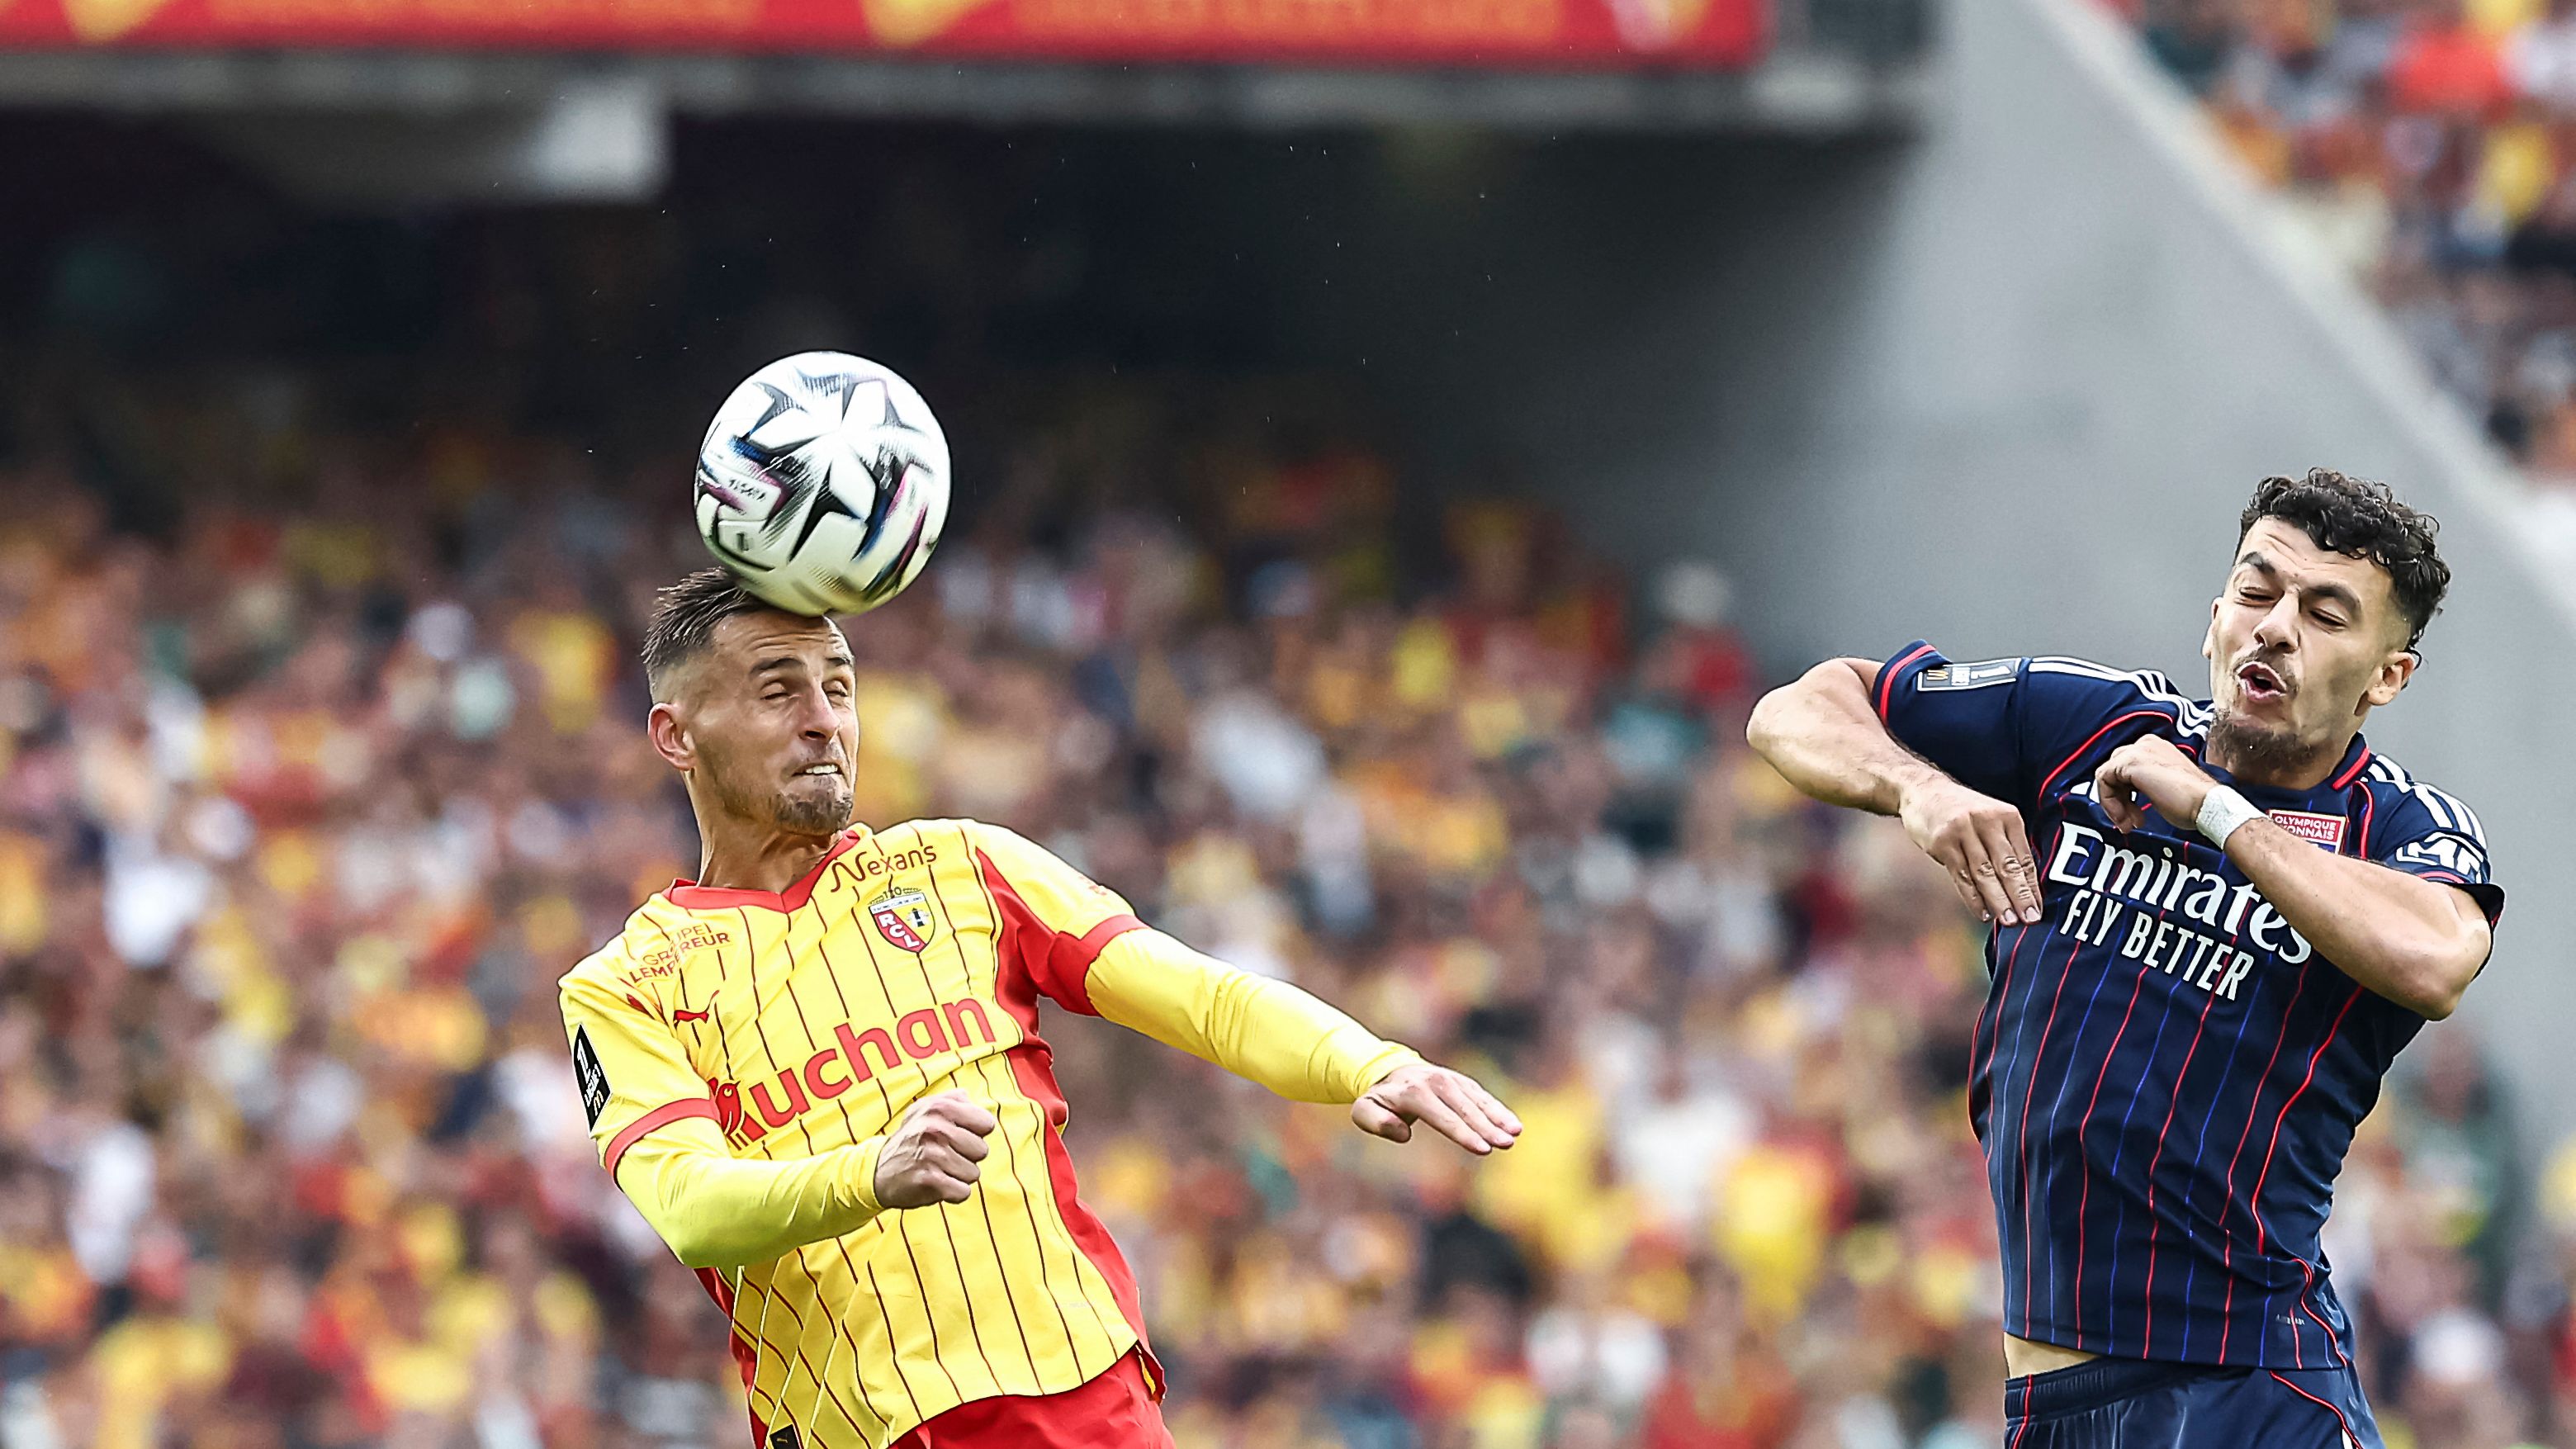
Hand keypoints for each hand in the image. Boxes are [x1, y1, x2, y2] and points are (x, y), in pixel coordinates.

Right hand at [873, 1091, 996, 1207]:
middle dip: (967, 1157)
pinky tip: (937, 1183)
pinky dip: (953, 1192)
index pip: (986, 1123)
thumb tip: (974, 1102)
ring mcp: (932, 1155)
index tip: (958, 1137)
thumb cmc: (911, 1139)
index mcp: (940, 1108)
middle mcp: (936, 1129)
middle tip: (944, 1156)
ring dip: (959, 1175)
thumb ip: (953, 1100)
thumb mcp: (925, 1109)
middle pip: (982, 1150)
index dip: (976, 1133)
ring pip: (973, 1173)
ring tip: (939, 1169)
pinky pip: (963, 1192)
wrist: (878, 1171)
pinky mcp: (930, 1181)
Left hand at [1352, 1064, 1521, 1155]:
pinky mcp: (1462, 1082)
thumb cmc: (1379, 1099)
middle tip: (1506, 1144)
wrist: (1389, 1071)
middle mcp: (1436, 1082)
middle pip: (1465, 1109)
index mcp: (1414, 1093)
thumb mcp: (1365, 1111)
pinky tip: (1513, 1124)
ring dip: (1498, 1117)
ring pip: (1478, 1101)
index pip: (1443, 1118)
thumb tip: (1403, 1133)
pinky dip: (1498, 1109)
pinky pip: (1482, 1096)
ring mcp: (1451, 1080)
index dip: (1463, 1134)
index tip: (1482, 1149)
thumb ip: (1377, 1122)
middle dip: (1487, 1128)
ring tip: (1515, 1134)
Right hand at [1897, 773, 2043, 925]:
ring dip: (1998, 900)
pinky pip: (1961, 875)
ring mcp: (1962, 831)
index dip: (2032, 886)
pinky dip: (1973, 897)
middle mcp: (1986, 821)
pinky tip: (1982, 912)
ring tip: (2008, 920)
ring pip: (1984, 873)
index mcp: (2007, 816)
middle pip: (2006, 865)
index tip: (2038, 909)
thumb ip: (2006, 845)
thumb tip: (2025, 887)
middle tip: (2029, 919)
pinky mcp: (1942, 842)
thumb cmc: (1962, 811)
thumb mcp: (1991, 818)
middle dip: (2019, 896)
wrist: (1923, 790)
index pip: (2023, 858)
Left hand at [2092, 737, 2215, 835]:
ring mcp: (2138, 750)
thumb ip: (2143, 784)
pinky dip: (2109, 802)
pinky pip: (2103, 779)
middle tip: (2129, 821)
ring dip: (2114, 804)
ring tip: (2129, 823)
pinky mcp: (2131, 761)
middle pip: (2114, 771)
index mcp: (2155, 748)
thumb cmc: (2193, 802)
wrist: (2208, 805)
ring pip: (2107, 776)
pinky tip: (2125, 817)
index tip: (2133, 815)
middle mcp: (2146, 744)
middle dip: (2118, 800)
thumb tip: (2124, 796)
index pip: (2124, 768)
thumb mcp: (2162, 788)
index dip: (2124, 795)